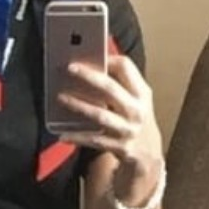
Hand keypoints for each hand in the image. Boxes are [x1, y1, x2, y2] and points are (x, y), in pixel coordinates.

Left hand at [59, 53, 162, 169]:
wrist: (148, 153)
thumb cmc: (135, 119)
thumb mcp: (136, 100)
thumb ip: (120, 85)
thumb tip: (90, 67)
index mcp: (142, 93)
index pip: (126, 68)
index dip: (107, 60)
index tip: (90, 55)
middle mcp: (137, 110)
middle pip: (110, 88)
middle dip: (88, 76)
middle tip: (69, 68)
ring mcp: (128, 129)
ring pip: (100, 115)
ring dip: (78, 105)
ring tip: (60, 97)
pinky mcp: (120, 147)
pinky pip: (94, 141)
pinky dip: (78, 137)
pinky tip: (63, 134)